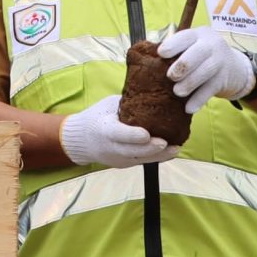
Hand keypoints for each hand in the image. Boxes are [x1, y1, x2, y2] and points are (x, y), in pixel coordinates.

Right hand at [59, 96, 174, 168]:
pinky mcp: (125, 163)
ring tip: (175, 149)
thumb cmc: (97, 117)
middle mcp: (110, 147)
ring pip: (140, 159)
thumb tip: (153, 93)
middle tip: (166, 143)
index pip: (118, 134)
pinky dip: (156, 157)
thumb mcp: (108, 105)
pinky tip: (170, 151)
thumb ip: (129, 103)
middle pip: (132, 151)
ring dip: (159, 156)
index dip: (132, 136)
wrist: (81, 139)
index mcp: (104, 128)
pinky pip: (142, 161)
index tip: (147, 135)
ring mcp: (118, 158)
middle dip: (150, 149)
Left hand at [160, 26, 255, 112]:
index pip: (185, 37)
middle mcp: (211, 45)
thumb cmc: (203, 56)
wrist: (235, 68)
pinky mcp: (224, 79)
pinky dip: (198, 100)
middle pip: (197, 53)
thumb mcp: (193, 46)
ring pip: (205, 72)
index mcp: (198, 35)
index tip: (161, 54)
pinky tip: (188, 108)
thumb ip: (177, 52)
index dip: (173, 45)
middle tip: (170, 76)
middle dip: (182, 65)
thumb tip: (147, 62)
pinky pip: (210, 90)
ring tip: (177, 92)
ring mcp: (220, 62)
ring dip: (189, 83)